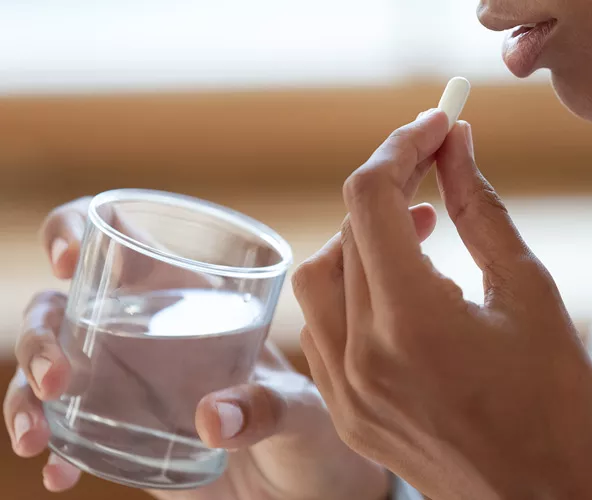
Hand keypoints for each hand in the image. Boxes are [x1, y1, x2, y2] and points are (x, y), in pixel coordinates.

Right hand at [3, 198, 406, 499]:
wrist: (303, 485)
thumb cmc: (309, 428)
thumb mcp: (300, 411)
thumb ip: (267, 408)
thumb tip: (212, 419)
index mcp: (186, 298)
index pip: (117, 239)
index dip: (76, 229)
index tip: (68, 260)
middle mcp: (145, 333)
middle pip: (61, 308)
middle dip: (39, 335)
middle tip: (56, 380)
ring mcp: (126, 383)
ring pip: (48, 369)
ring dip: (23, 395)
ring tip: (37, 436)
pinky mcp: (121, 432)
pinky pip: (67, 432)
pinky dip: (54, 449)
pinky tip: (60, 473)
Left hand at [292, 110, 591, 498]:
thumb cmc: (560, 408)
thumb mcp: (529, 294)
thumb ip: (479, 210)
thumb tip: (455, 147)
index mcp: (412, 323)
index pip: (372, 201)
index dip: (400, 148)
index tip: (434, 125)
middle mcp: (362, 357)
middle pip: (345, 233)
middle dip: (387, 186)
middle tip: (430, 165)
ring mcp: (346, 391)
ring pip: (320, 280)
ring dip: (360, 238)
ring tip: (414, 229)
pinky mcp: (346, 411)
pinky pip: (324, 327)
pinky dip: (352, 290)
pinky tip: (397, 288)